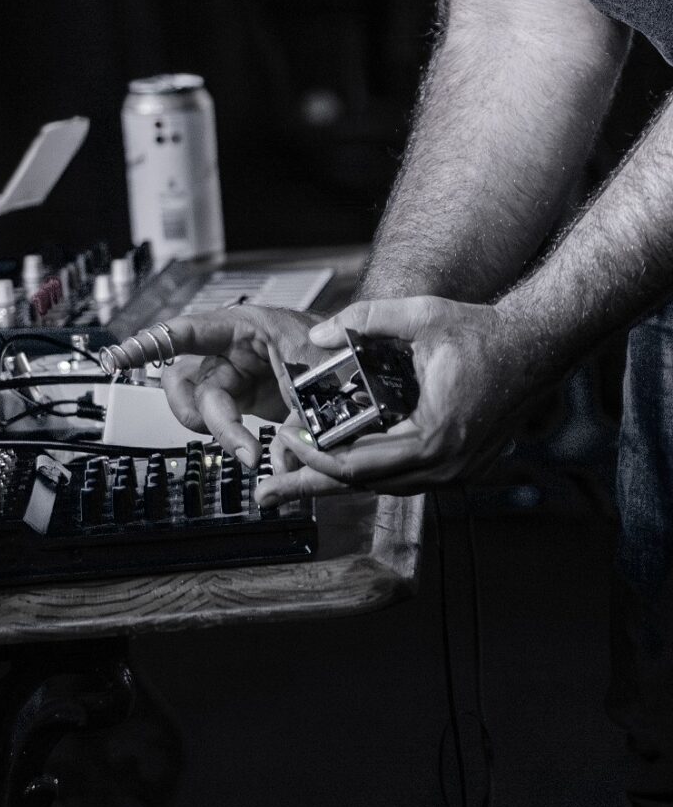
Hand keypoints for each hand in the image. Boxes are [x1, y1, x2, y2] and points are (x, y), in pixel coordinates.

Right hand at [109, 306, 326, 465]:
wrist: (361, 361)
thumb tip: (285, 465)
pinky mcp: (243, 397)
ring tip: (247, 450)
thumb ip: (303, 421)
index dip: (148, 344)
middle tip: (241, 449)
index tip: (116, 359)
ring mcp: (234, 373)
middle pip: (187, 381)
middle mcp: (230, 348)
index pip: (185, 331)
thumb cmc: (342, 349)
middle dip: (205, 418)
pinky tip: (252, 452)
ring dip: (216, 431)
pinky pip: (219, 419)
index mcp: (245, 325)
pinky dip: (232, 439)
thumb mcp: (325, 374)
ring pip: (199, 405)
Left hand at [259, 296, 538, 502]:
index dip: (313, 457)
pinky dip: (367, 471)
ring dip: (338, 481)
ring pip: (381, 486)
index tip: (284, 439)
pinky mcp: (457, 467)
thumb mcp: (422, 316)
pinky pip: (401, 478)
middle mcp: (444, 466)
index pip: (357, 464)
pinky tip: (340, 465)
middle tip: (269, 490)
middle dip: (311, 484)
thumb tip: (318, 336)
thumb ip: (366, 319)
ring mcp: (454, 472)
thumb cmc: (486, 335)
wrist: (538, 346)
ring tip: (294, 482)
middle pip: (362, 485)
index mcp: (433, 437)